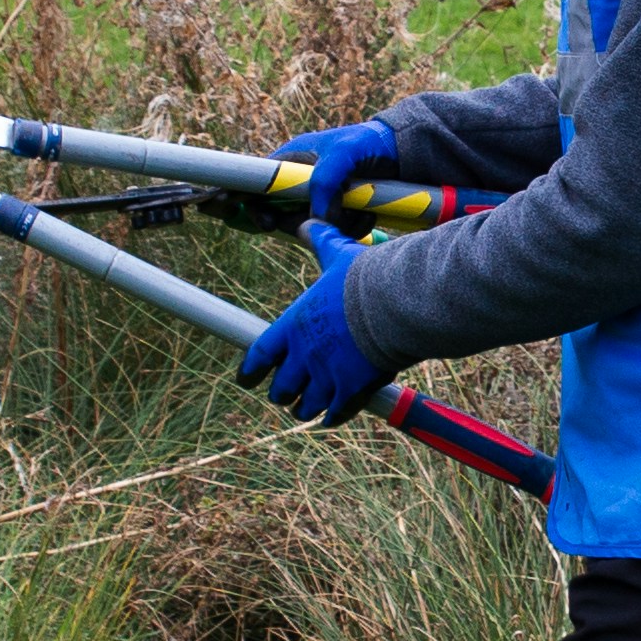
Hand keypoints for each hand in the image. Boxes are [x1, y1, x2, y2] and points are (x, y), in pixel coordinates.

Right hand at [232, 116, 401, 234]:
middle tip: (316, 226)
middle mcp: (302, 182)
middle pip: (281, 214)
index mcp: (292, 161)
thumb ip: (325, 180)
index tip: (259, 220)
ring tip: (360, 210)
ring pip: (311, 227)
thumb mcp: (345, 152)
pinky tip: (369, 214)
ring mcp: (320, 199)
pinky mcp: (339, 213)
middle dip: (300, 223)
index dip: (250, 202)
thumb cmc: (368, 143)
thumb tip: (317, 217)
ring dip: (335, 226)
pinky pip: (334, 232)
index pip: (258, 184)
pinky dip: (351, 229)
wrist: (402, 154)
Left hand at [238, 221, 390, 424]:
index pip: (259, 356)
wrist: (395, 303)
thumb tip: (307, 222)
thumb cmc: (364, 277)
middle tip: (284, 394)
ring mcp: (327, 376)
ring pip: (305, 406)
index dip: (249, 372)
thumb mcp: (336, 254)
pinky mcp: (352, 391)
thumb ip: (318, 241)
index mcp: (293, 326)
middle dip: (281, 393)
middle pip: (280, 389)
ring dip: (305, 408)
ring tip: (307, 408)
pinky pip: (335, 414)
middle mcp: (303, 356)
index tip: (245, 381)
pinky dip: (332, 417)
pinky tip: (331, 418)